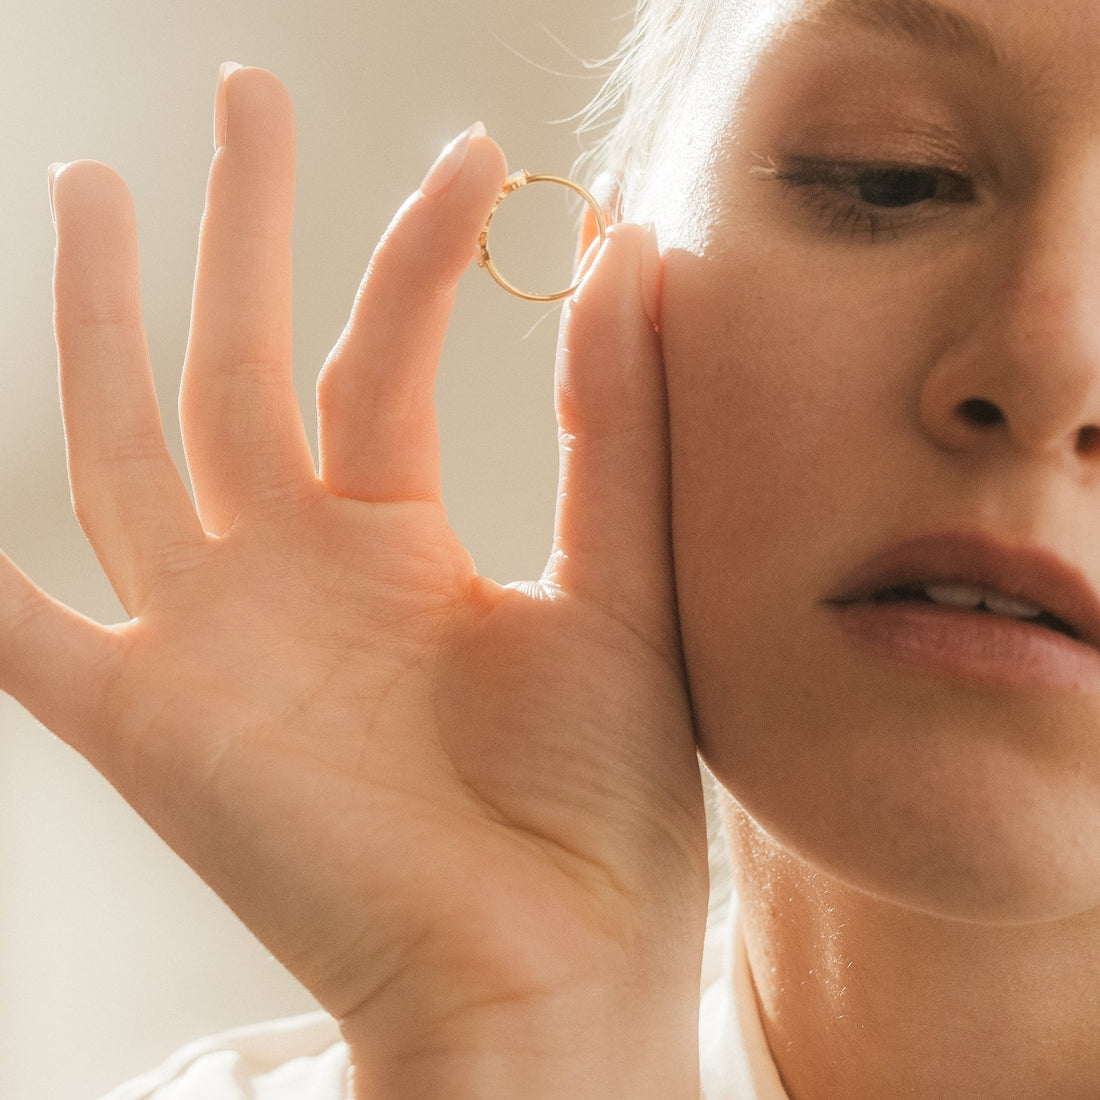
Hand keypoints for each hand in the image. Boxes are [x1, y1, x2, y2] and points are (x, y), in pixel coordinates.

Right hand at [5, 67, 707, 1095]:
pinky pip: (19, 638)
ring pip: (131, 445)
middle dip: (242, 230)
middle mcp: (300, 571)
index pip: (386, 355)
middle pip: (246, 363)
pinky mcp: (146, 723)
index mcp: (406, 542)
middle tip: (245, 96)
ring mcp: (214, 636)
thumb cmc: (604, 797)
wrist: (557, 961)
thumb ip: (614, 422)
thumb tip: (632, 249)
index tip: (479, 156)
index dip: (418, 250)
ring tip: (84, 185)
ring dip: (101, 322)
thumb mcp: (623, 583)